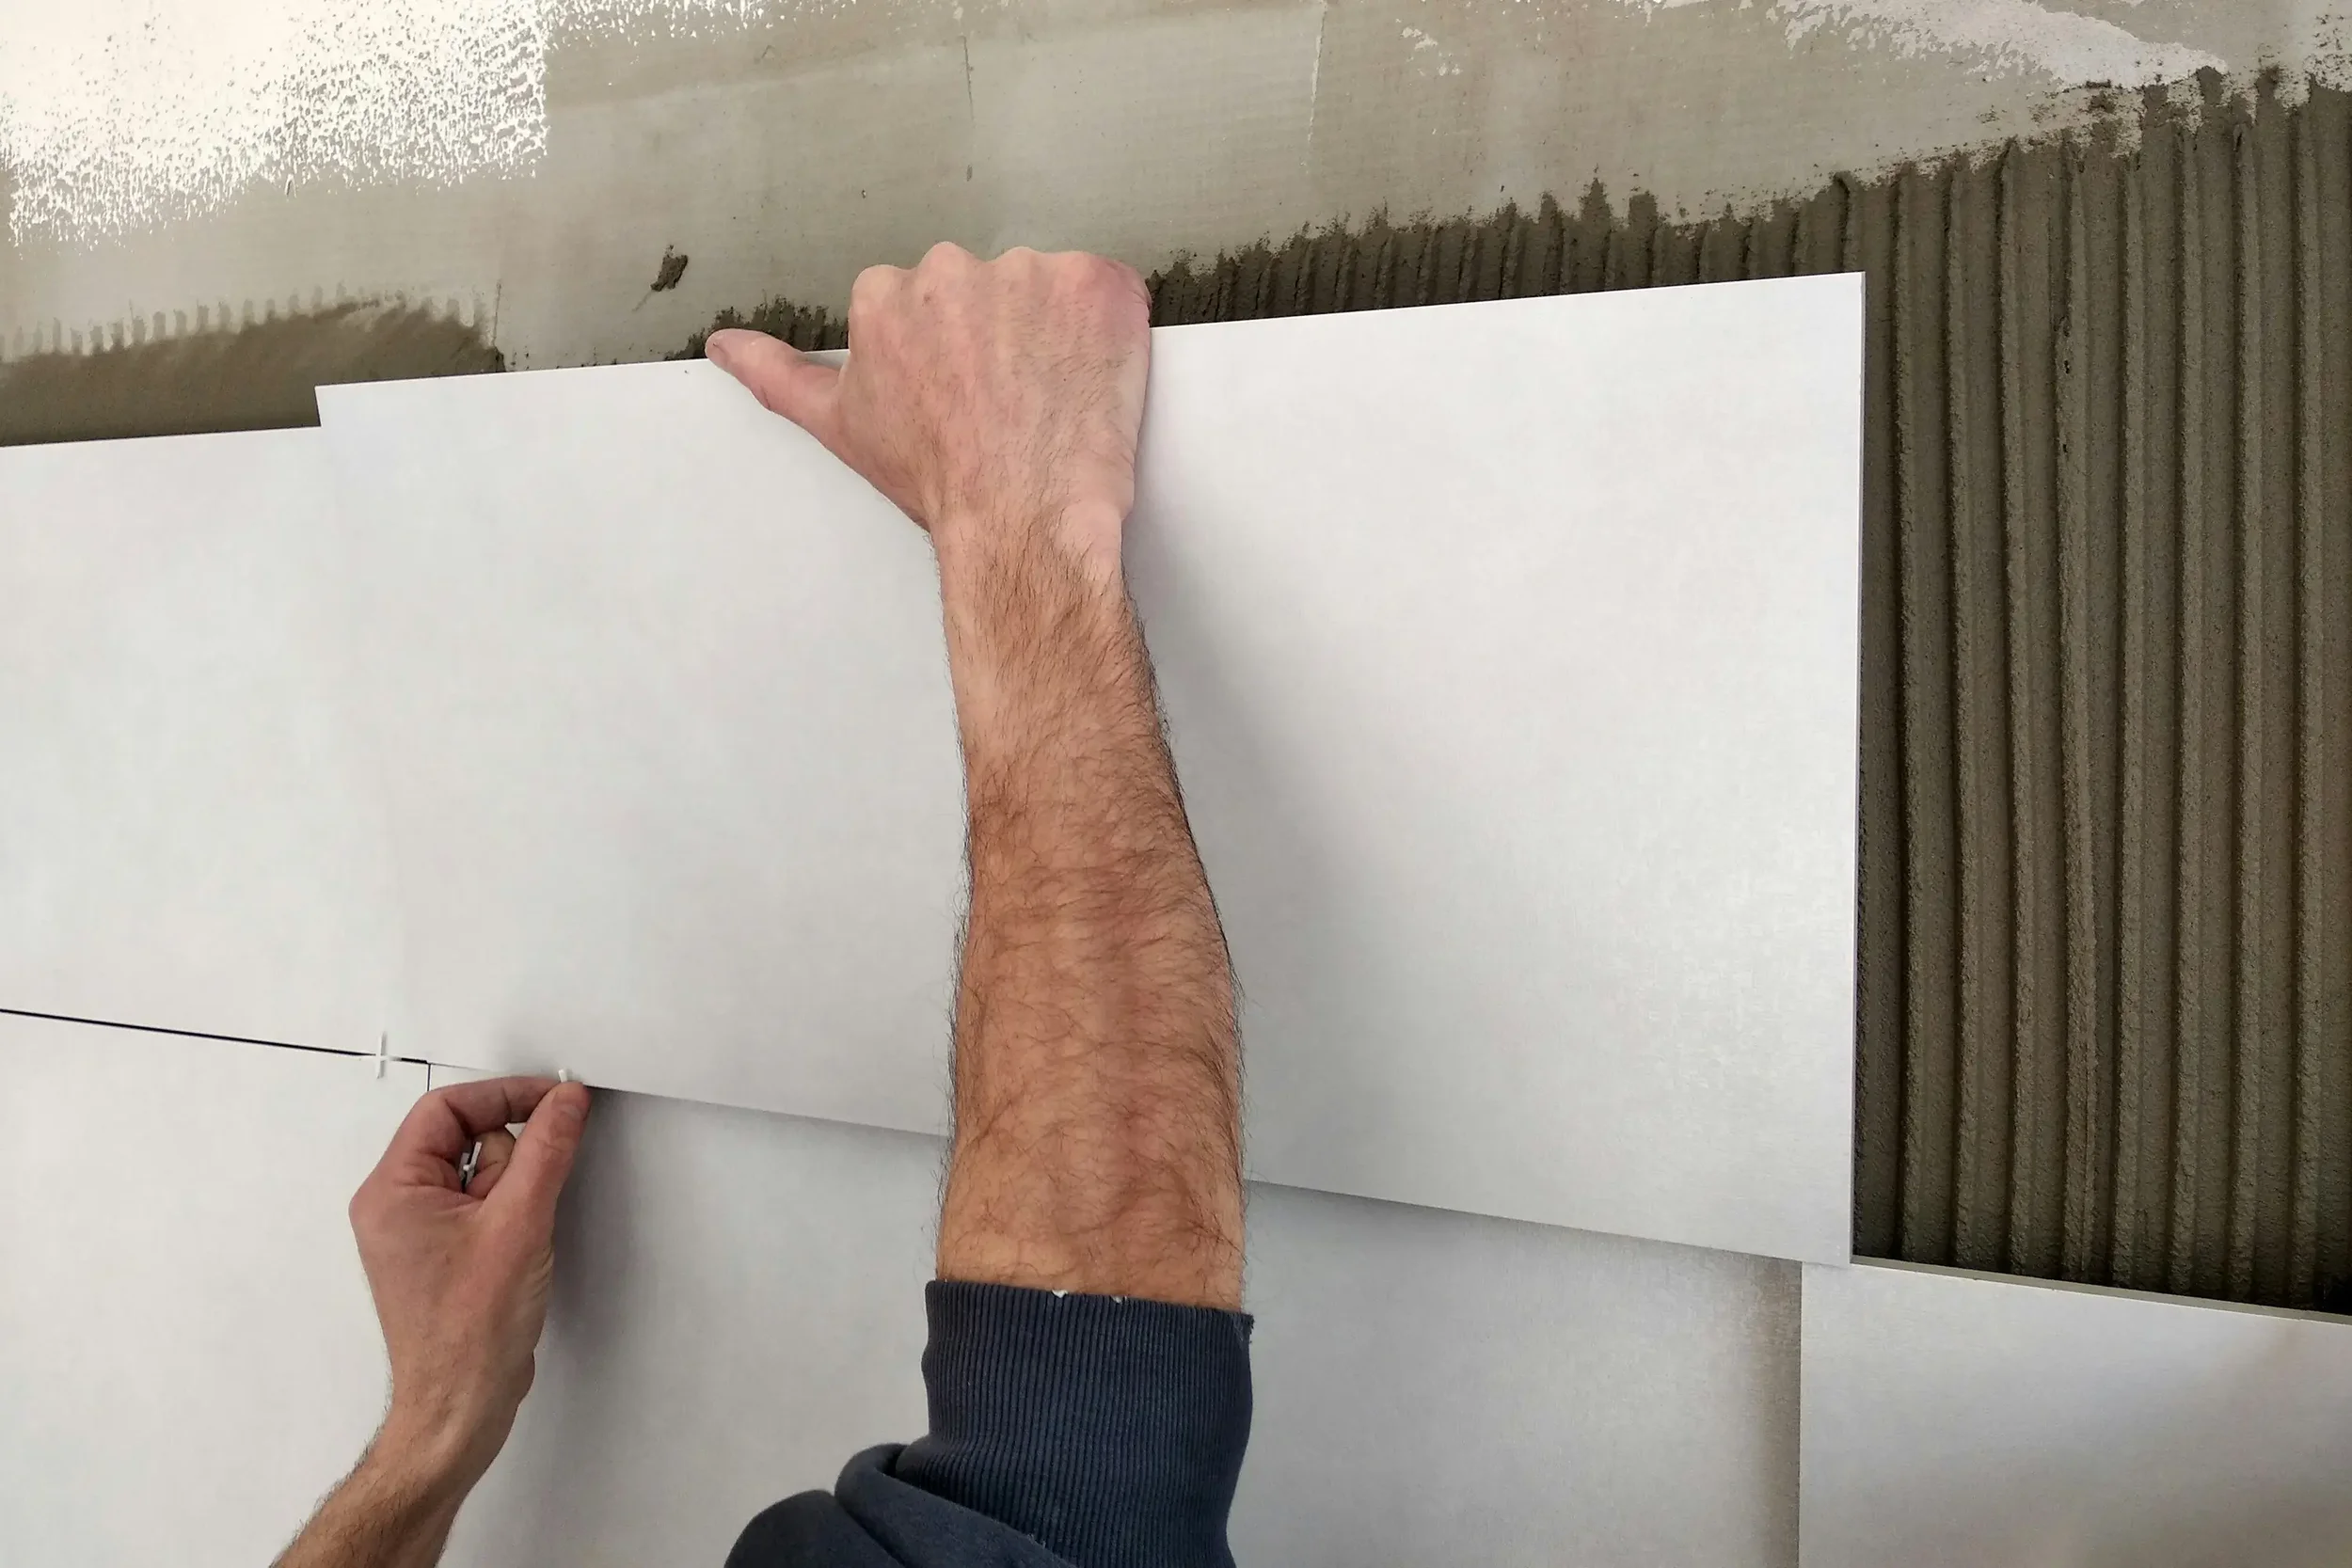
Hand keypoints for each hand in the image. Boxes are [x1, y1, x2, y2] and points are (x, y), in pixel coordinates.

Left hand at [349, 1077, 591, 1497]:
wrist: (461, 1406)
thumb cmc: (470, 1331)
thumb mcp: (519, 1222)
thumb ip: (546, 1150)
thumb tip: (564, 1101)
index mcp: (391, 1190)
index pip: (447, 1109)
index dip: (504, 1096)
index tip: (554, 1099)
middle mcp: (394, 1206)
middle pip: (465, 1138)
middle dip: (511, 1158)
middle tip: (529, 1200)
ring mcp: (417, 1233)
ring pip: (479, 1175)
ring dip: (514, 1193)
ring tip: (519, 1241)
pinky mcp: (443, 1255)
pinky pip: (482, 1207)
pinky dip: (510, 1216)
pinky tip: (518, 1252)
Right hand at [704, 242, 1150, 576]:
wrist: (1022, 520)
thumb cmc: (938, 482)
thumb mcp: (839, 427)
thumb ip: (777, 374)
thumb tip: (722, 346)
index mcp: (888, 293)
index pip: (933, 302)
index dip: (957, 352)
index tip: (968, 394)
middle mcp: (953, 268)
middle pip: (990, 288)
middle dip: (1004, 334)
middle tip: (1012, 401)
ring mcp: (1030, 272)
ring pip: (1050, 290)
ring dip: (1058, 333)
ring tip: (1053, 399)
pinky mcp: (1097, 284)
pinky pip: (1110, 291)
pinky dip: (1110, 329)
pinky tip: (1094, 381)